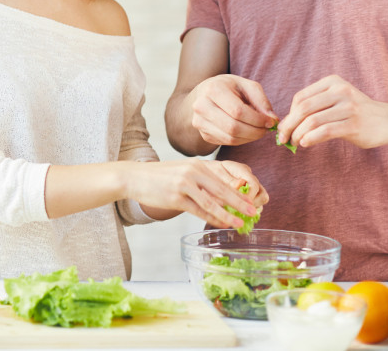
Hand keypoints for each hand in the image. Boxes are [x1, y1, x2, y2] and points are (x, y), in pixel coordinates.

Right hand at [129, 159, 267, 228]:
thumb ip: (201, 182)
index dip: (239, 192)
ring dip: (227, 214)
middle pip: (222, 190)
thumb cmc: (160, 177)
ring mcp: (184, 184)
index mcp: (197, 165)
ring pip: (212, 202)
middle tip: (253, 212)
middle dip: (240, 203)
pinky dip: (211, 218)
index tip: (251, 201)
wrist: (134, 177)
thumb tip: (222, 198)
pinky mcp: (175, 197)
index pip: (223, 179)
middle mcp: (193, 172)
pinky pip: (198, 210)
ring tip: (239, 223)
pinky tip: (220, 224)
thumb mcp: (183, 173)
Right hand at [189, 74, 277, 146]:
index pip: (237, 111)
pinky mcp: (204, 134)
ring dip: (250, 138)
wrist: (206, 94)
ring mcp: (200, 122)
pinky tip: (247, 132)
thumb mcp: (247, 86)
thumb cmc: (229, 88)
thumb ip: (261, 101)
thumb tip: (272, 120)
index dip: (257, 119)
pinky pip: (227, 142)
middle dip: (255, 131)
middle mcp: (201, 106)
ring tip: (259, 130)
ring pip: (230, 138)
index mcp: (213, 89)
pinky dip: (242, 140)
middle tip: (266, 129)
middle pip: (233, 127)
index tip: (270, 122)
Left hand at [275, 74, 387, 149]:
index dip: (289, 114)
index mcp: (332, 82)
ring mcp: (349, 107)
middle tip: (282, 138)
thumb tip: (286, 125)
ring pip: (312, 120)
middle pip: (303, 108)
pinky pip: (325, 131)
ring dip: (298, 134)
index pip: (300, 98)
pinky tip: (305, 144)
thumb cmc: (356, 113)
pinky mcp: (354, 124)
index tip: (285, 128)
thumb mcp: (337, 101)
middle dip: (289, 125)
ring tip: (294, 143)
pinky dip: (310, 138)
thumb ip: (315, 107)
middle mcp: (340, 91)